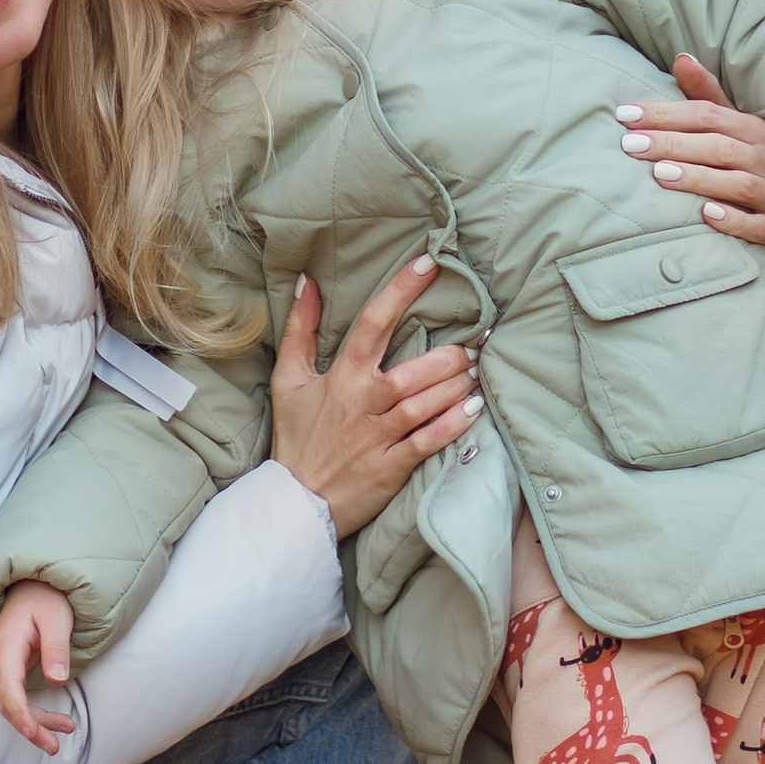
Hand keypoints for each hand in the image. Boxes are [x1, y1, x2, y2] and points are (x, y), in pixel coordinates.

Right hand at [0, 581, 77, 749]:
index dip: (20, 714)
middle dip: (29, 727)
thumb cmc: (47, 599)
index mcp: (7, 645)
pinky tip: (54, 721)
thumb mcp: (58, 619)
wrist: (34, 585)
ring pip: (10, 703)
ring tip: (66, 730)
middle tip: (54, 746)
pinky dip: (32, 712)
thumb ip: (56, 648)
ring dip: (34, 722)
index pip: (8, 688)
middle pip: (7, 702)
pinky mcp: (9, 669)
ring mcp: (0, 664)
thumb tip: (57, 679)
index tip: (34, 733)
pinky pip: (15, 697)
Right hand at [271, 255, 481, 538]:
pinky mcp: (392, 466)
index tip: (428, 263)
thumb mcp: (289, 380)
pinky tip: (474, 408)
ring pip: (424, 403)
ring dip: (455, 384)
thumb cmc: (296, 437)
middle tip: (473, 341)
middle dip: (447, 355)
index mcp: (341, 377)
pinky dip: (453, 424)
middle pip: (411, 371)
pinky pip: (429, 441)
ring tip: (475, 368)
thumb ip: (299, 330)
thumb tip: (309, 283)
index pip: (372, 323)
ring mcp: (379, 436)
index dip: (400, 290)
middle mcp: (363, 403)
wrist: (295, 501)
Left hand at [615, 53, 764, 253]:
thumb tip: (680, 58)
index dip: (667, 113)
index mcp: (755, 130)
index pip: (708, 115)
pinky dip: (735, 220)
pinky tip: (707, 215)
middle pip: (719, 147)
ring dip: (698, 178)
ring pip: (739, 185)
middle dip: (673, 144)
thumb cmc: (760, 164)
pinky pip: (761, 226)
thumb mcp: (739, 128)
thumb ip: (708, 96)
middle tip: (631, 145)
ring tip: (659, 174)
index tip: (626, 114)